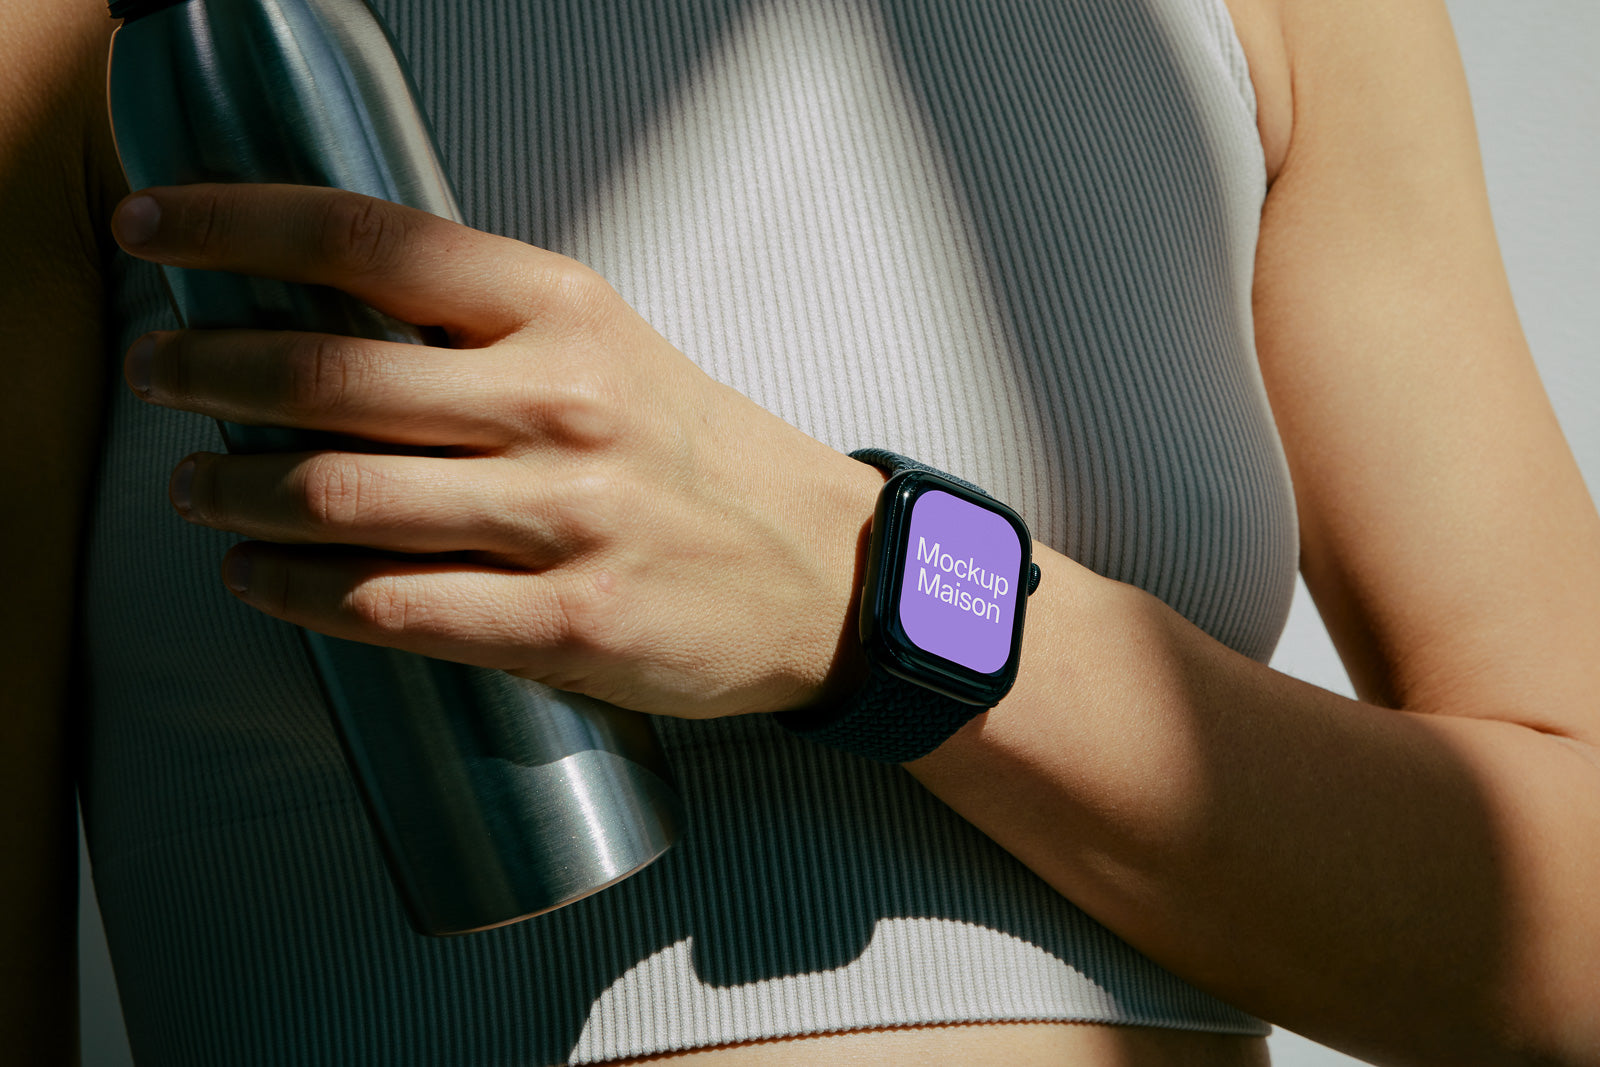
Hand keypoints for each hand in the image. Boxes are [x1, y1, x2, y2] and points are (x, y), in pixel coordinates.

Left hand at [112, 184, 880, 717]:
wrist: (822, 569)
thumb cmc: (700, 456)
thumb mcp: (606, 349)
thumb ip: (480, 330)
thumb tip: (319, 321)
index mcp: (565, 311)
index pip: (368, 240)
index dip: (234, 226)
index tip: (154, 230)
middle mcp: (562, 403)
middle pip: (330, 375)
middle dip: (207, 371)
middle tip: (160, 375)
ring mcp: (569, 519)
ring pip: (345, 498)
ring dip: (235, 494)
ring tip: (197, 490)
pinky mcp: (572, 625)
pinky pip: (397, 609)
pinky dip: (301, 597)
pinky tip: (263, 583)